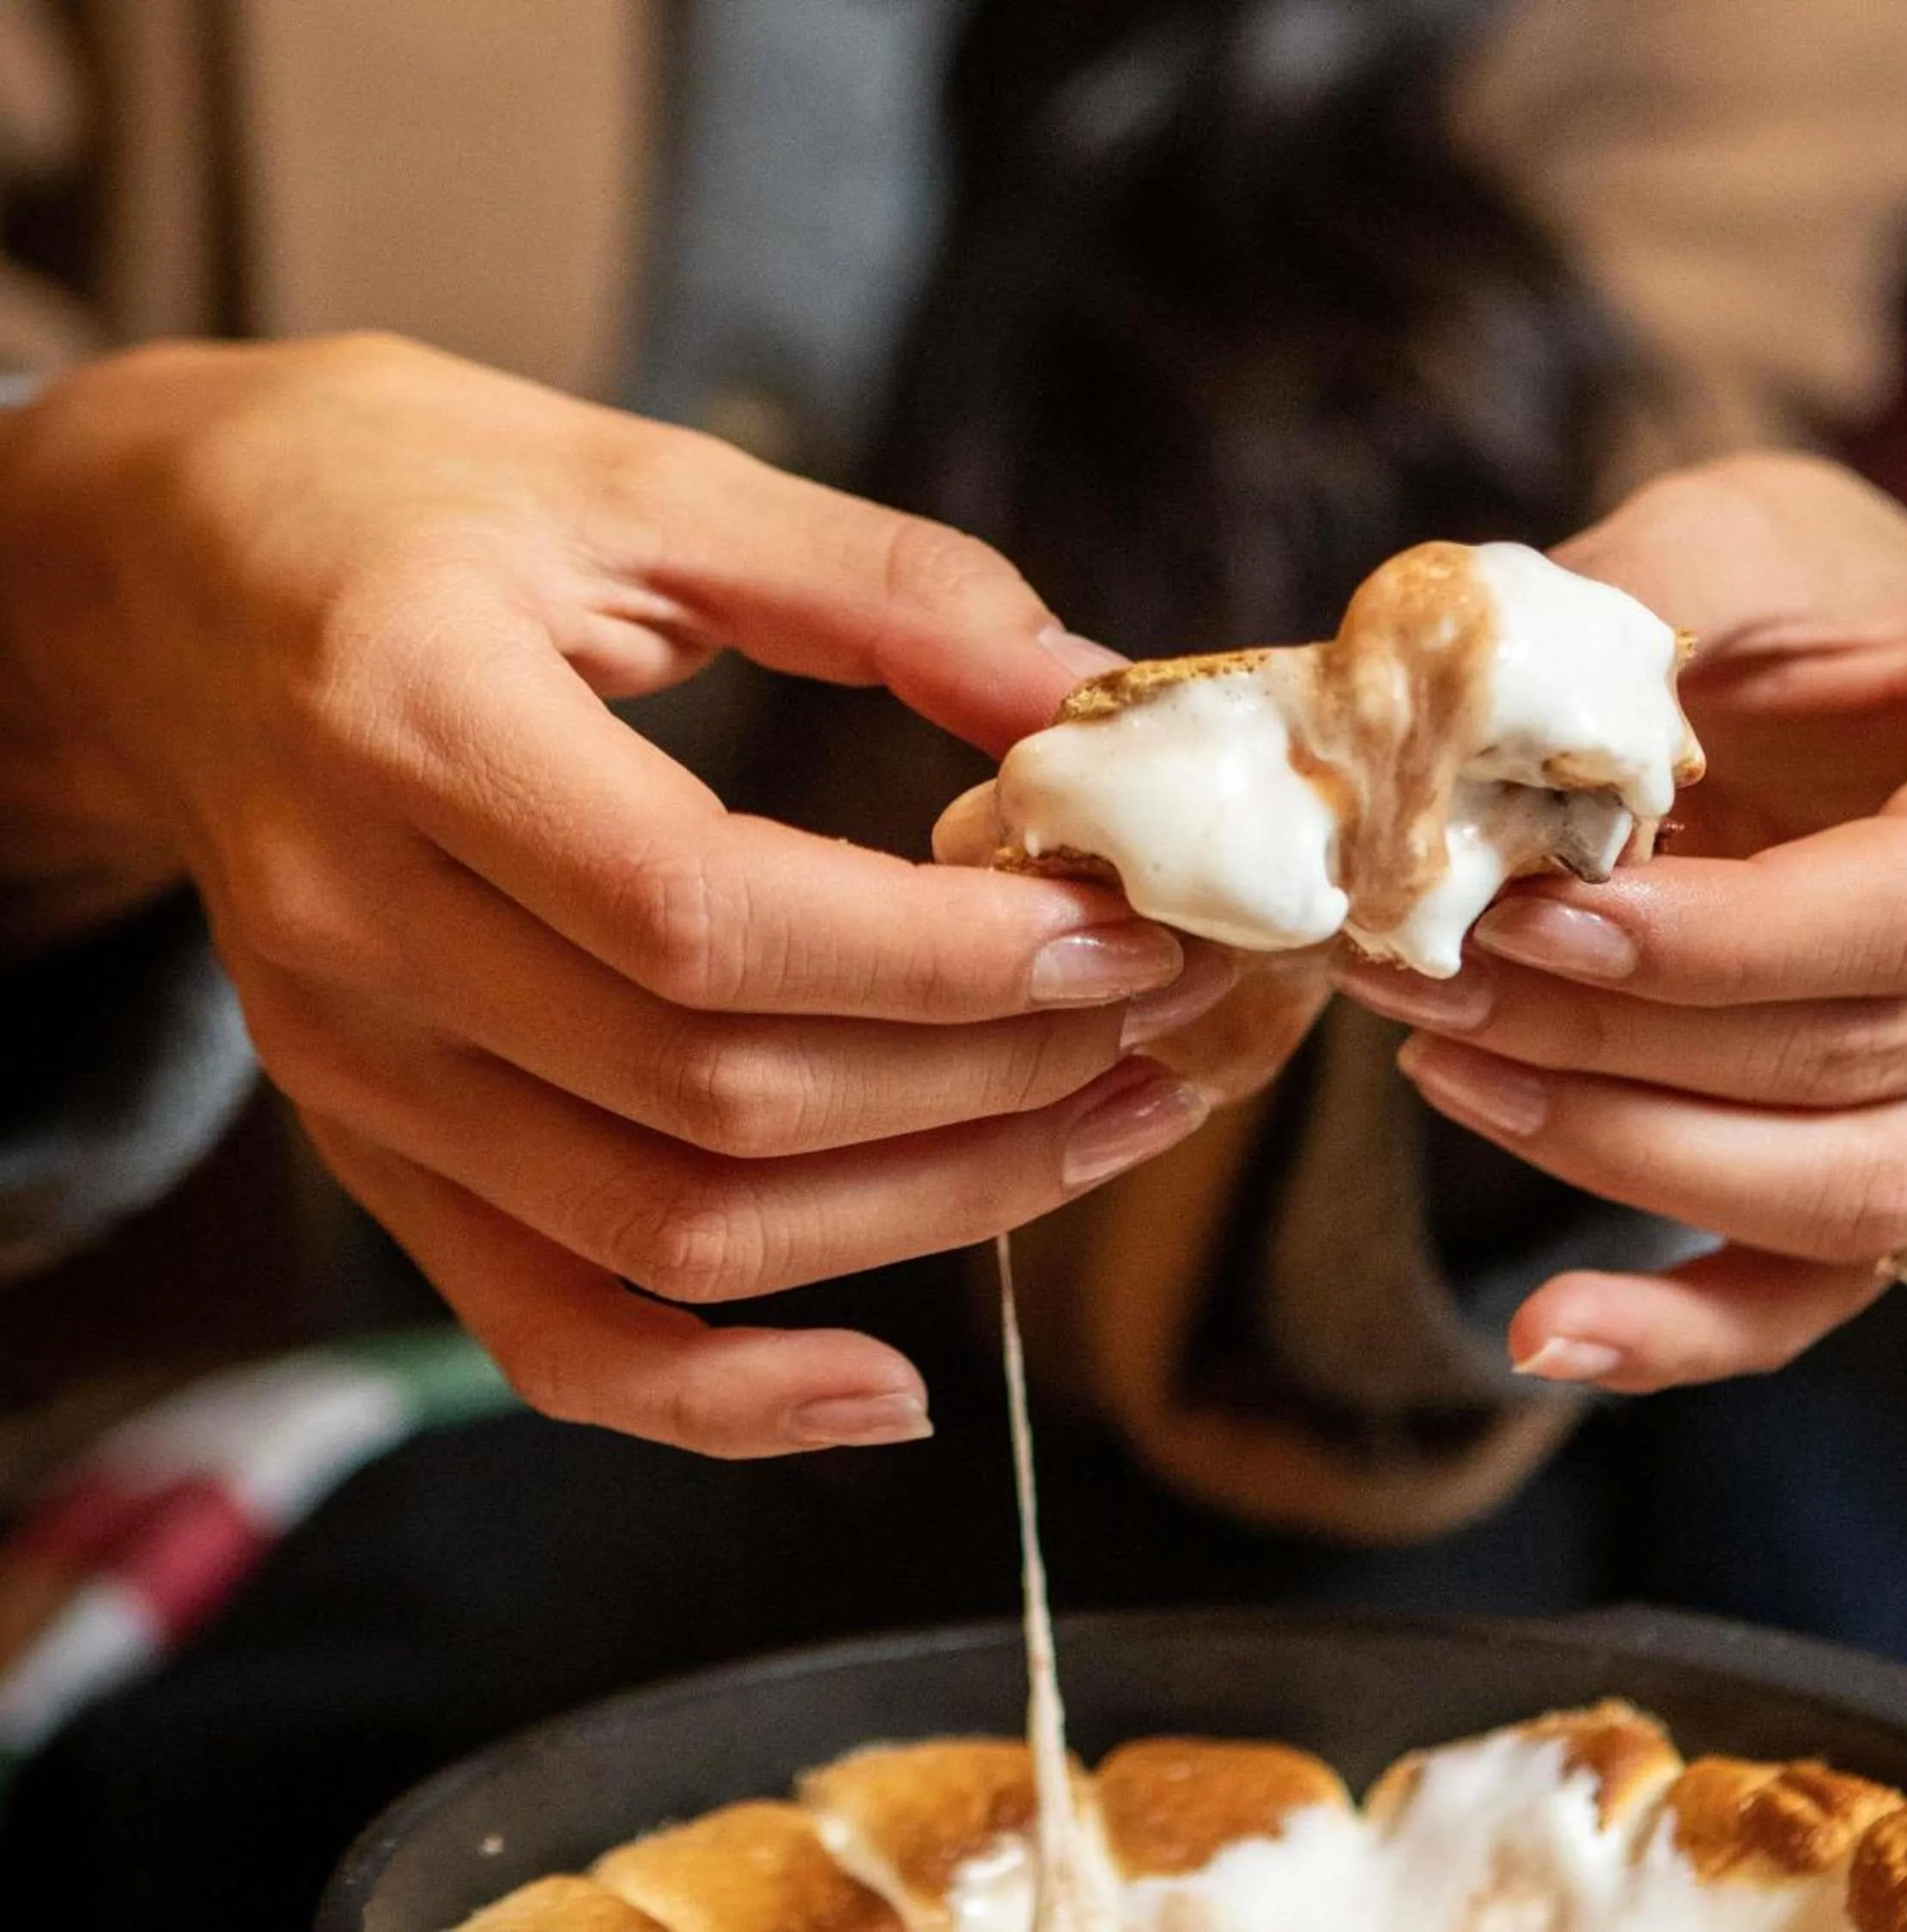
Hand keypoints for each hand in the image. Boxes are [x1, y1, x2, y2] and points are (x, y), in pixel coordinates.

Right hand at [0, 335, 1227, 1453]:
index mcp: (411, 721)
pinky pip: (551, 1336)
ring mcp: (355, 1071)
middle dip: (991, 1077)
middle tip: (1168, 1011)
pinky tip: (892, 1387)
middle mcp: (355, 930)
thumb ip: (880, 586)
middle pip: (714, 1095)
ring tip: (1113, 1125)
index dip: (941, 955)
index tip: (1123, 929)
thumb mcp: (639, 479)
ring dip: (931, 1210)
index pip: (701, 914)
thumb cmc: (400, 501)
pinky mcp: (378, 1147)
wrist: (155, 583)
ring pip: (672, 1233)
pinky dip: (724, 1399)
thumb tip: (1100, 703)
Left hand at [1339, 456, 1906, 1392]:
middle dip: (1618, 1034)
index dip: (1720, 941)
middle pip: (1873, 1055)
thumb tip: (1472, 770)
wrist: (1820, 670)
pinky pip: (1832, 1289)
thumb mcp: (1704, 552)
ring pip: (1856, 1190)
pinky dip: (1685, 1329)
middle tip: (1421, 978)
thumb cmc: (1770, 594)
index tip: (1524, 920)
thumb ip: (1618, 643)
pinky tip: (1545, 1336)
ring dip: (1624, 1154)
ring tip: (1447, 1068)